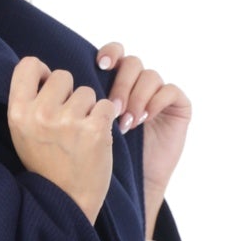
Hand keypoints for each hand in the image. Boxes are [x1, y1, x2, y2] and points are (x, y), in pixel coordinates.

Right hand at [6, 55, 116, 226]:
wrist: (66, 202)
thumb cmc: (46, 165)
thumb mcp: (23, 133)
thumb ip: (29, 102)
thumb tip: (43, 70)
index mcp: (17, 113)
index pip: (28, 64)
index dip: (43, 74)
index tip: (49, 92)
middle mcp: (40, 114)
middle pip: (63, 75)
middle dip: (69, 94)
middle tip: (67, 123)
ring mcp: (68, 122)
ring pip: (87, 91)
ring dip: (88, 109)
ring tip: (79, 136)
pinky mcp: (95, 129)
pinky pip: (106, 106)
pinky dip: (105, 120)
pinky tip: (95, 140)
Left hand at [94, 41, 190, 223]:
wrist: (128, 187)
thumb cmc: (101, 160)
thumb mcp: (83, 128)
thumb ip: (78, 102)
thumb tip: (61, 81)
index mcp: (114, 83)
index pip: (115, 54)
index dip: (109, 53)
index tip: (100, 65)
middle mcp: (137, 85)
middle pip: (131, 63)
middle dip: (121, 83)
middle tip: (113, 108)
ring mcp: (158, 94)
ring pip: (150, 75)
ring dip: (136, 97)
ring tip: (126, 123)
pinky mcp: (178, 106)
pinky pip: (170, 90)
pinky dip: (156, 102)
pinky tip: (144, 120)